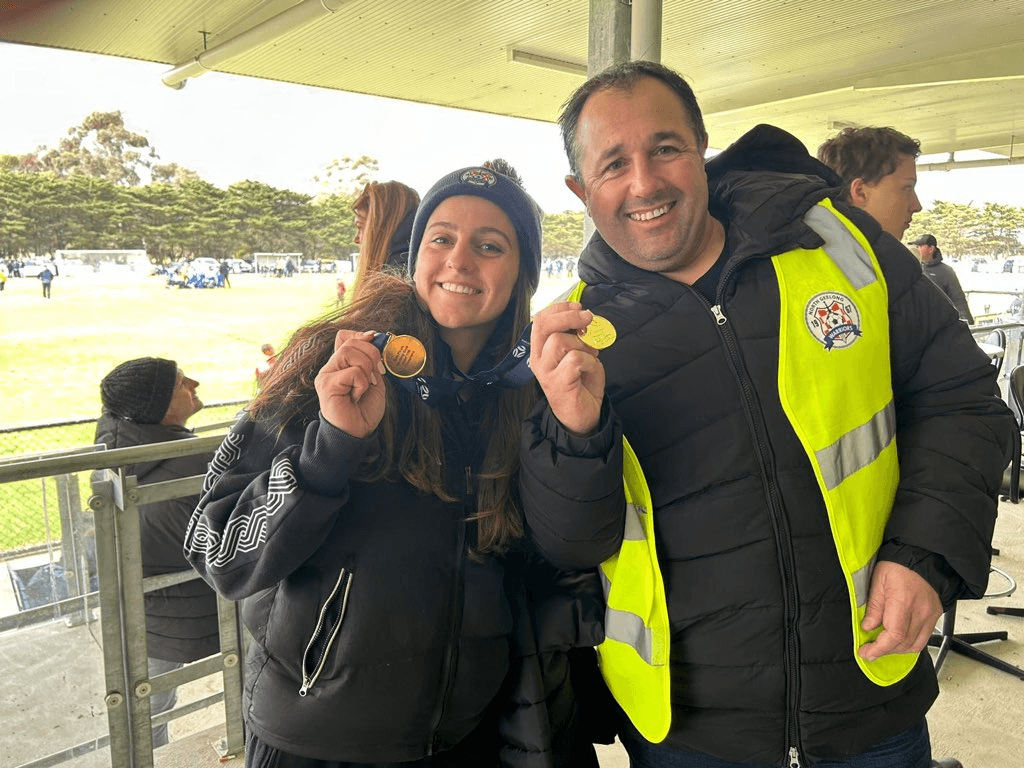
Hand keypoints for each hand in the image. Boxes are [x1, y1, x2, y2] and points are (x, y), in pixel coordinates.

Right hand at [314, 330, 386, 437]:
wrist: (358, 433)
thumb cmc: (364, 410)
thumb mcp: (374, 380)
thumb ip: (372, 361)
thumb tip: (373, 337)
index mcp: (340, 365)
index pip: (344, 337)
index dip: (361, 336)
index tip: (375, 343)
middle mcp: (330, 368)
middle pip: (350, 343)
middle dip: (371, 354)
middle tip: (376, 374)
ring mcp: (326, 375)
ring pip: (350, 353)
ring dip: (366, 370)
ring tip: (364, 387)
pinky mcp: (327, 385)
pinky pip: (353, 372)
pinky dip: (362, 384)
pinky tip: (356, 397)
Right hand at [530, 302, 605, 435]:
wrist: (583, 416)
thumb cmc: (581, 382)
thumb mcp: (580, 352)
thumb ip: (578, 336)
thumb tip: (586, 317)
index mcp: (540, 349)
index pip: (540, 320)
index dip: (560, 308)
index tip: (578, 306)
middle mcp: (538, 359)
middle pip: (543, 325)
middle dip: (568, 316)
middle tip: (588, 318)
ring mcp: (545, 372)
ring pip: (559, 341)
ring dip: (582, 343)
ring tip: (591, 354)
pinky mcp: (557, 384)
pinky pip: (575, 360)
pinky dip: (589, 360)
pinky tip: (591, 369)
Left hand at [858, 560, 941, 660]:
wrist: (922, 557)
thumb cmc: (898, 565)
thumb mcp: (878, 581)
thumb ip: (874, 606)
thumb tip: (868, 627)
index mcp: (903, 601)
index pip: (894, 635)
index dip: (879, 648)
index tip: (866, 652)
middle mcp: (920, 611)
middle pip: (904, 643)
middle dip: (885, 651)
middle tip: (869, 651)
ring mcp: (930, 615)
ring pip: (915, 645)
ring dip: (897, 650)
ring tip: (882, 646)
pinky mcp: (935, 616)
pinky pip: (924, 638)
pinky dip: (909, 643)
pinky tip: (898, 640)